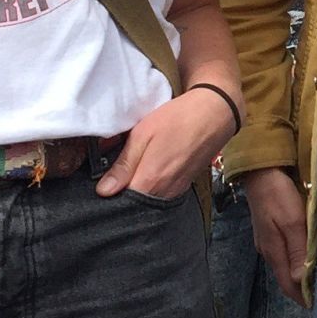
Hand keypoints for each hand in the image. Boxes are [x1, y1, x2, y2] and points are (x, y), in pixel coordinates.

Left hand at [98, 87, 237, 198]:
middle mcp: (165, 192)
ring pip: (148, 199)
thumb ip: (124, 165)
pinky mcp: (185, 185)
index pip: (120, 203)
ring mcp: (177, 190)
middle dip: (122, 194)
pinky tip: (149, 169)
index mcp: (150, 181)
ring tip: (131, 169)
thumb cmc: (178, 119)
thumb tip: (104, 191)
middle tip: (113, 175)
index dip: (108, 194)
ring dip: (138, 189)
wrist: (215, 113)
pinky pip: (161, 194)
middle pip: (135, 204)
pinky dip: (151, 186)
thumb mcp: (143, 134)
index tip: (101, 183)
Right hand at [243, 167, 308, 299]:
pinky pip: (285, 251)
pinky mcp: (269, 229)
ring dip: (299, 274)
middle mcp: (268, 250)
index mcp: (274, 251)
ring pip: (285, 264)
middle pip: (285, 277)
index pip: (287, 284)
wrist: (261, 171)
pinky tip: (307, 256)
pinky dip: (296, 260)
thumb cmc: (279, 195)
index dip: (301, 297)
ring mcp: (267, 239)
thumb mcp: (293, 222)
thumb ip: (298, 250)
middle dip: (301, 289)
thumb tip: (300, 280)